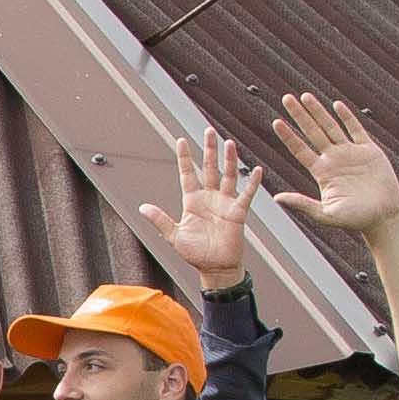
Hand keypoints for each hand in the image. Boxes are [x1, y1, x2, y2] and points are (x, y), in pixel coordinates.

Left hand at [135, 129, 259, 291]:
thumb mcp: (174, 235)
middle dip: (208, 150)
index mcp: (192, 201)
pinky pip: (246, 195)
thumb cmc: (195, 254)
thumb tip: (142, 207)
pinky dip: (252, 183)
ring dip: (228, 160)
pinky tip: (256, 169)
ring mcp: (224, 203)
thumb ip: (161, 219)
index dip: (184, 157)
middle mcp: (209, 198)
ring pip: (227, 176)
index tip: (181, 140)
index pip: (187, 173)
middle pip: (208, 168)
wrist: (215, 268)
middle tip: (209, 131)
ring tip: (229, 143)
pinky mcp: (238, 212)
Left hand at [268, 89, 398, 242]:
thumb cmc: (355, 220)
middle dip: (299, 115)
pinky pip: (356, 130)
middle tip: (286, 98)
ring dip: (318, 111)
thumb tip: (276, 198)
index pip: (300, 149)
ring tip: (305, 96)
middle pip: (312, 132)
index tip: (276, 121)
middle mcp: (334, 159)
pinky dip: (347, 117)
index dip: (288, 135)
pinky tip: (336, 105)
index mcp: (322, 173)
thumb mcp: (325, 213)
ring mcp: (351, 153)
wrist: (383, 218)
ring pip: (331, 126)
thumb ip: (302, 203)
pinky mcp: (369, 151)